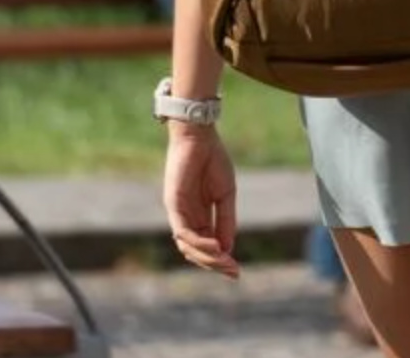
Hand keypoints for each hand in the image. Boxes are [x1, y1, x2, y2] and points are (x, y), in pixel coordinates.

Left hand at [163, 124, 238, 277]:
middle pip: (197, 251)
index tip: (236, 270)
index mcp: (200, 215)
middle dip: (215, 264)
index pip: (208, 245)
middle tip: (233, 271)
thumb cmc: (213, 161)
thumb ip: (226, 219)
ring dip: (206, 257)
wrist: (200, 137)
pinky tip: (214, 246)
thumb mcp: (226, 194)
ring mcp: (179, 213)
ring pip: (188, 247)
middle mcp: (187, 218)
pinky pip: (183, 232)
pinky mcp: (173, 205)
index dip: (221, 259)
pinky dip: (198, 242)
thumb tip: (228, 249)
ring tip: (225, 261)